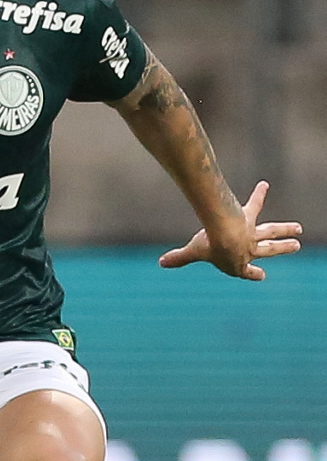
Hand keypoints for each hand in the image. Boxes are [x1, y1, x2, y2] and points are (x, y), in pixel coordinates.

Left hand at [158, 181, 301, 279]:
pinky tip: (263, 184)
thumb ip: (179, 258)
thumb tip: (161, 263)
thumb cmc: (210, 246)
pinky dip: (258, 194)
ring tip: (299, 229)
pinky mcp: (249, 217)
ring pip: (272, 231)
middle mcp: (249, 249)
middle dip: (283, 248)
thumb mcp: (194, 253)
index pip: (247, 272)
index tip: (262, 276)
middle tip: (296, 245)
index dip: (253, 274)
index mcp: (238, 264)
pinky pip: (255, 204)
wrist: (223, 232)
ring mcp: (252, 233)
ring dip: (285, 229)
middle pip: (270, 250)